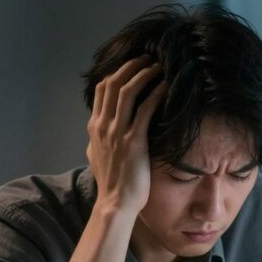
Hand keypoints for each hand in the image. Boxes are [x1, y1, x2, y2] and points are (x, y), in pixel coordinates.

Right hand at [86, 56, 165, 214]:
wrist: (116, 203)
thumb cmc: (111, 183)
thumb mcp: (96, 156)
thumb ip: (97, 140)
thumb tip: (97, 130)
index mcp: (95, 127)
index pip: (101, 89)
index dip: (116, 72)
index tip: (131, 64)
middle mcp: (103, 125)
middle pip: (113, 83)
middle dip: (130, 66)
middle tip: (147, 58)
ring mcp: (117, 132)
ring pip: (128, 91)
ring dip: (143, 74)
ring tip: (157, 66)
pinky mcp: (134, 141)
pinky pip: (145, 109)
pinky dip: (156, 93)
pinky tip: (166, 86)